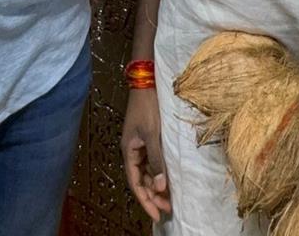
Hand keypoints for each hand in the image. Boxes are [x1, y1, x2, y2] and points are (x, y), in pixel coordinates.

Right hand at [122, 87, 170, 221]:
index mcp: (129, 151)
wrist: (146, 82)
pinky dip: (158, 172)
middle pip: (141, 180)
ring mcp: (140, 145)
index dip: (145, 200)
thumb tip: (159, 186)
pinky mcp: (147, 138)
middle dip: (152, 196)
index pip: (135, 183)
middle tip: (167, 209)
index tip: (156, 215)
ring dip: (156, 185)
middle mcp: (132, 151)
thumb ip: (155, 160)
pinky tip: (167, 178)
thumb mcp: (152, 134)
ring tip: (170, 198)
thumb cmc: (147, 107)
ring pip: (146, 172)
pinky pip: (151, 162)